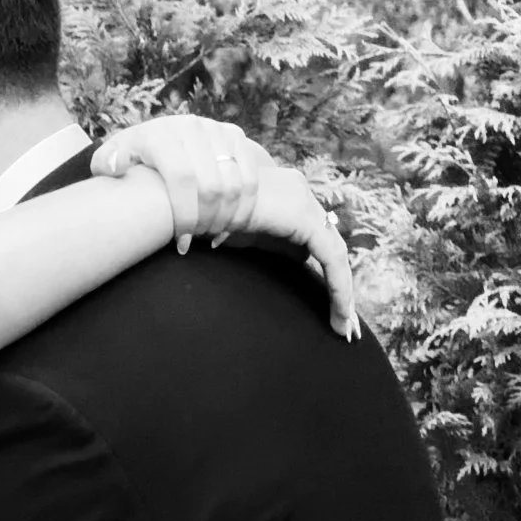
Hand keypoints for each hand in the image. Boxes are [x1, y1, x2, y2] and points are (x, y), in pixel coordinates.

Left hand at [91, 115, 267, 254]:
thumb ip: (105, 163)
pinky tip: (231, 227)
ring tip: (212, 236)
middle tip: (197, 240)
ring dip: (228, 218)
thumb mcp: (110, 158)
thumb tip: (116, 166)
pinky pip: (251, 178)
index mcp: (158, 134)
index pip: (183, 178)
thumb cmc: (132, 158)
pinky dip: (245, 208)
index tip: (182, 243)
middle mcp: (189, 126)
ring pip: (235, 184)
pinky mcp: (234, 134)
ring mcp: (215, 129)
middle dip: (207, 222)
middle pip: (212, 185)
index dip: (186, 215)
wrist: (160, 135)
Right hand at [92, 119, 358, 339]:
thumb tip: (234, 247)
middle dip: (338, 283)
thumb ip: (236, 233)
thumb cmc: (184, 208)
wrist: (176, 195)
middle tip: (344, 323)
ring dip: (341, 292)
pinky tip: (339, 318)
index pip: (307, 231)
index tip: (320, 299)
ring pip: (334, 253)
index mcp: (276, 192)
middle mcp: (294, 191)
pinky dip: (338, 287)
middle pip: (326, 242)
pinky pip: (331, 257)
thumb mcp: (219, 227)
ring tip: (344, 329)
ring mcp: (300, 202)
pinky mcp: (301, 218)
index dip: (315, 263)